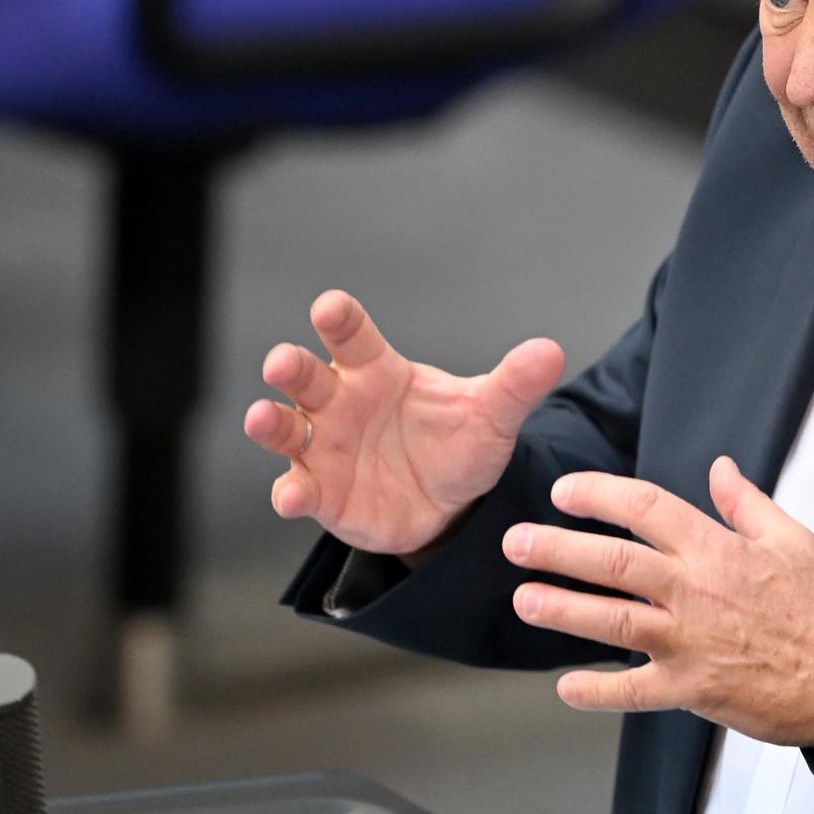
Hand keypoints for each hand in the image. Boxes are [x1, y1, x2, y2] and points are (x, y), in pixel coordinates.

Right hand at [244, 290, 564, 555]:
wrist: (450, 506)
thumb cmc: (458, 445)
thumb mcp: (490, 416)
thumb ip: (514, 385)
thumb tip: (551, 352)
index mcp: (376, 370)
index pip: (353, 336)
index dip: (339, 320)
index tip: (329, 307)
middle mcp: (341, 402)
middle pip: (306, 377)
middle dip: (291, 367)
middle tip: (282, 362)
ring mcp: (324, 448)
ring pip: (287, 428)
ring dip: (270, 423)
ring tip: (262, 419)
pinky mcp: (321, 493)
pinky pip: (298, 489)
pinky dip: (290, 493)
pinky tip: (292, 497)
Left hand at [501, 456, 813, 746]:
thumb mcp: (792, 540)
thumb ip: (746, 503)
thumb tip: (720, 467)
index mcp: (716, 549)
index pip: (645, 508)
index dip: (599, 496)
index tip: (565, 493)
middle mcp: (695, 591)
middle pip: (614, 563)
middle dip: (558, 549)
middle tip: (516, 542)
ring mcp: (690, 641)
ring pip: (614, 621)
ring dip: (564, 610)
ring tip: (524, 600)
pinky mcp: (692, 688)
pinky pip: (636, 692)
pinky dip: (599, 693)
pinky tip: (567, 688)